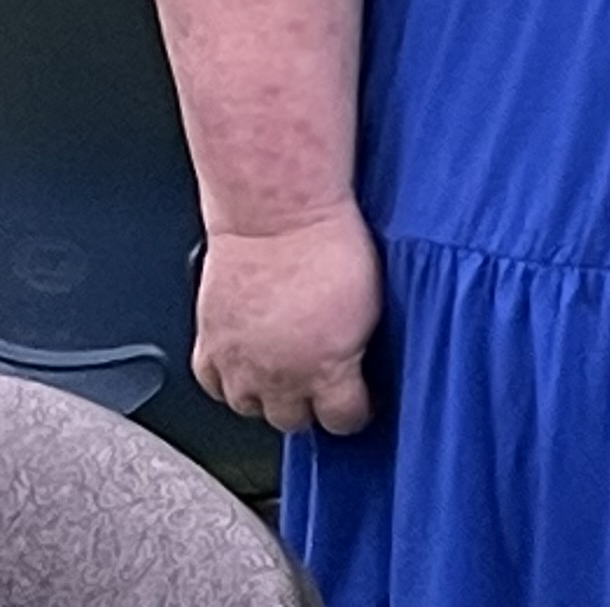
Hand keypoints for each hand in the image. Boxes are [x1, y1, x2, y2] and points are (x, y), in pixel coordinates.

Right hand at [193, 206, 380, 436]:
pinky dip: (229, 380)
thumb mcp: (372, 303)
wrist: (277, 216)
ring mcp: (239, 364)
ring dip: (267, 397)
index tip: (360, 402)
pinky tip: (246, 365)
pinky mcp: (209, 345)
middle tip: (321, 389)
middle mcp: (279, 376)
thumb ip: (362, 347)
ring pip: (249, 408)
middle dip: (309, 408)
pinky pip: (213, 385)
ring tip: (285, 374)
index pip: (342, 420)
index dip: (355, 413)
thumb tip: (364, 362)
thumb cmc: (331, 244)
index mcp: (327, 370)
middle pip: (291, 421)